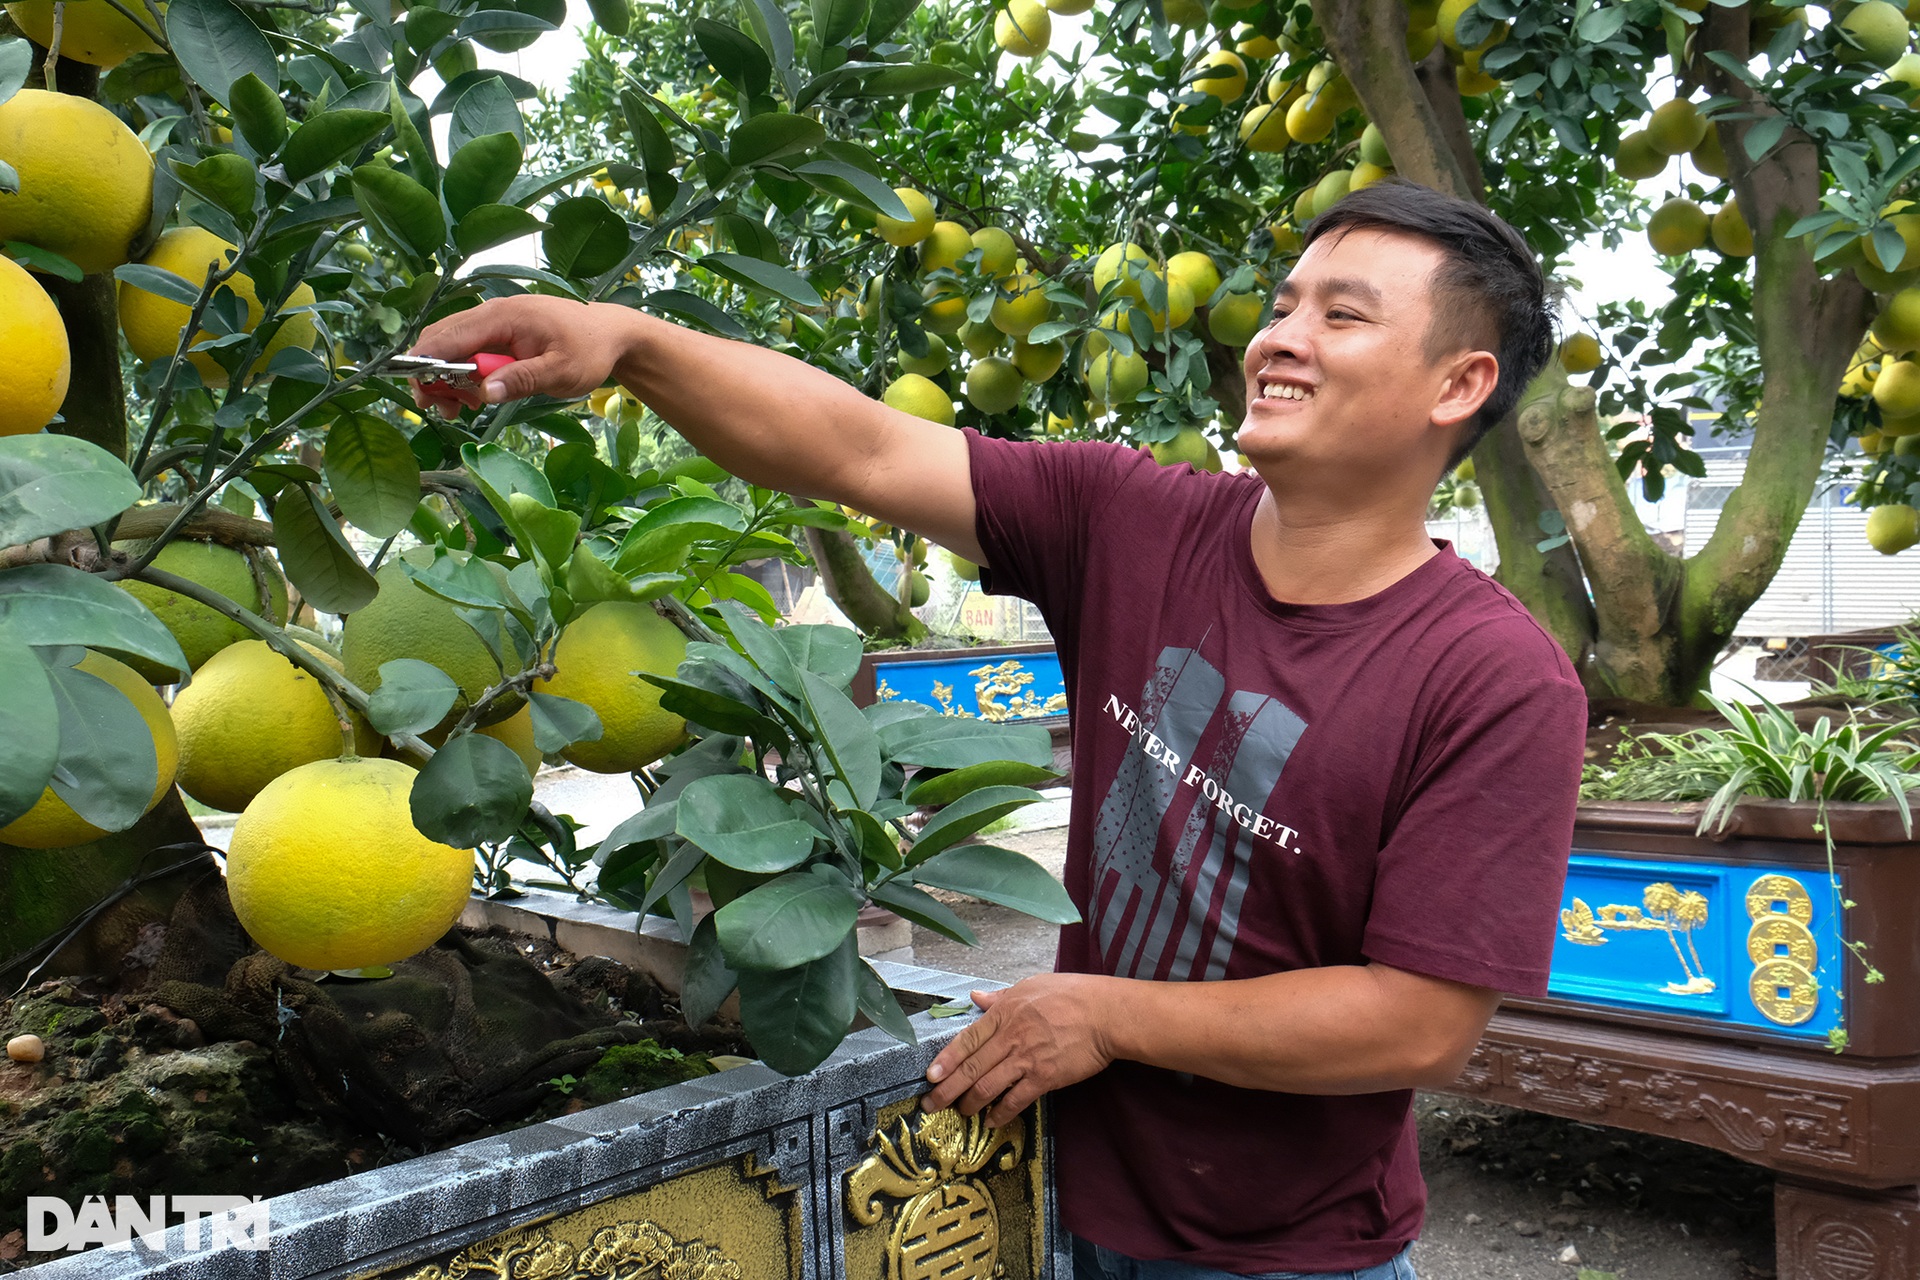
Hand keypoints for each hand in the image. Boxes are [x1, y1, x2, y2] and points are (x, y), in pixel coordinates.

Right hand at [408, 294, 634, 414]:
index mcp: (504, 317)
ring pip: (453, 346)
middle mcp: (492, 314)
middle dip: (432, 373)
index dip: (427, 361)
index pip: (451, 336)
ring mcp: (495, 322)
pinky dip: (464, 374)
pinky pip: (470, 350)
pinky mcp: (500, 334)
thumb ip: (523, 379)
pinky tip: (475, 396)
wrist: (611, 334)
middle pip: (443, 339)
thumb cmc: (589, 350)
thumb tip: (485, 391)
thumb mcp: (561, 371)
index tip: (416, 387)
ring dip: (447, 377)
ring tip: (457, 408)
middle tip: (437, 407)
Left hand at [921, 974, 1116, 1126]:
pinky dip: (1000, 1113)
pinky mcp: (1044, 1077)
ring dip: (970, 1103)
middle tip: (931, 1104)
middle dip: (947, 1089)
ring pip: (987, 1085)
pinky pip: (1015, 1099)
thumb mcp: (1031, 985)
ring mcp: (1026, 1058)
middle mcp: (1010, 1036)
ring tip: (961, 1112)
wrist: (1106, 1014)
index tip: (930, 1076)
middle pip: (971, 1067)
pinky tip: (991, 1121)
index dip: (946, 1060)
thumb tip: (976, 996)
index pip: (966, 1039)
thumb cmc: (1072, 995)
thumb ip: (1000, 996)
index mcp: (1004, 1012)